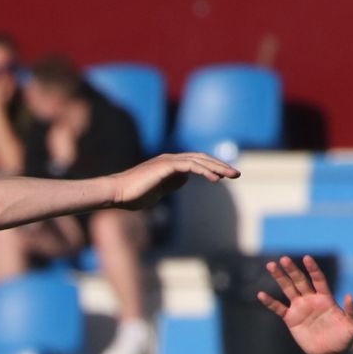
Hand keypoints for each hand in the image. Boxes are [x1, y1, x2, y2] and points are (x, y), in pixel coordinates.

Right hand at [108, 151, 237, 209]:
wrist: (116, 193)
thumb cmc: (132, 195)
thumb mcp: (157, 191)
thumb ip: (171, 184)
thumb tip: (185, 180)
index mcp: (168, 164)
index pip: (196, 162)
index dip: (211, 168)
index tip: (224, 177)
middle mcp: (170, 159)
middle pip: (201, 158)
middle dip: (220, 165)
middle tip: (236, 174)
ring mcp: (168, 161)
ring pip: (199, 160)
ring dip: (218, 167)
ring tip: (231, 175)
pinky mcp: (166, 166)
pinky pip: (191, 166)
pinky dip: (205, 171)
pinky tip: (216, 179)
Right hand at [258, 255, 352, 353]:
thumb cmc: (345, 338)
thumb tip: (349, 295)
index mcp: (326, 298)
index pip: (318, 279)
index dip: (313, 269)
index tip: (307, 258)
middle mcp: (311, 300)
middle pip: (300, 281)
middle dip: (292, 270)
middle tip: (283, 259)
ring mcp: (300, 308)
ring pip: (288, 289)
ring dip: (279, 278)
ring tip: (270, 266)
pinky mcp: (291, 320)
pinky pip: (278, 308)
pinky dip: (269, 302)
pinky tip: (260, 295)